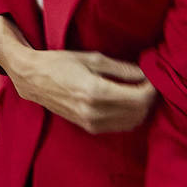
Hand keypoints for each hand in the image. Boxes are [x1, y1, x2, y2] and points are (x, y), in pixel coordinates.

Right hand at [10, 48, 156, 133]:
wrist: (32, 79)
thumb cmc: (59, 63)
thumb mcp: (92, 59)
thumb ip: (121, 68)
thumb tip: (144, 73)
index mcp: (96, 92)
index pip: (138, 98)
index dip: (151, 88)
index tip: (153, 77)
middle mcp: (94, 112)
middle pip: (138, 112)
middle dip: (148, 98)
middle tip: (148, 83)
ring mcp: (90, 123)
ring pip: (131, 122)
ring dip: (140, 108)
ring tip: (139, 91)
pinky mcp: (88, 127)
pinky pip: (118, 127)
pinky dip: (129, 116)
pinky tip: (127, 101)